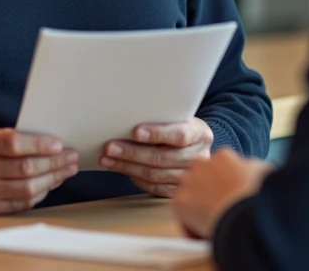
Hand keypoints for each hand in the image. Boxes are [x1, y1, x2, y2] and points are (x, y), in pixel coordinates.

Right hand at [0, 128, 78, 214]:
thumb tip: (54, 144)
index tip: (59, 144)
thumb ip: (17, 138)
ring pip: (27, 188)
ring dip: (53, 178)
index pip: (13, 144)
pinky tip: (52, 182)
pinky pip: (24, 203)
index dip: (39, 144)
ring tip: (68, 169)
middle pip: (25, 168)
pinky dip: (42, 192)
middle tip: (72, 156)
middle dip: (54, 162)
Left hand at [98, 118, 214, 197]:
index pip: (180, 135)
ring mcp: (189, 177)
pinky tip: (121, 169)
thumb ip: (163, 118)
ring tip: (108, 159)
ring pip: (154, 175)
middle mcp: (198, 158)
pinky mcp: (178, 190)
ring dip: (127, 167)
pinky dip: (135, 178)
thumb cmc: (179, 127)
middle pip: (162, 158)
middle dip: (132, 153)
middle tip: (110, 147)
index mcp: (200, 134)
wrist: (194, 145)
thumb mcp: (178, 118)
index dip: (158, 134)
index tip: (136, 132)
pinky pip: (154, 188)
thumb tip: (128, 118)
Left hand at [172, 148, 271, 237]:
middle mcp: (202, 164)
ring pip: (190, 194)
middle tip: (220, 208)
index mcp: (223, 156)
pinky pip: (182, 214)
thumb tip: (249, 170)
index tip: (229, 195)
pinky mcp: (179, 201)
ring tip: (213, 222)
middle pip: (201, 177)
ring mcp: (188, 181)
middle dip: (208, 191)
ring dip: (198, 206)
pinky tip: (206, 232)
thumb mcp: (265, 172)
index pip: (219, 166)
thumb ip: (252, 167)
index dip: (224, 183)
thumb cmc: (258, 196)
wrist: (244, 215)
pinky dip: (191, 225)